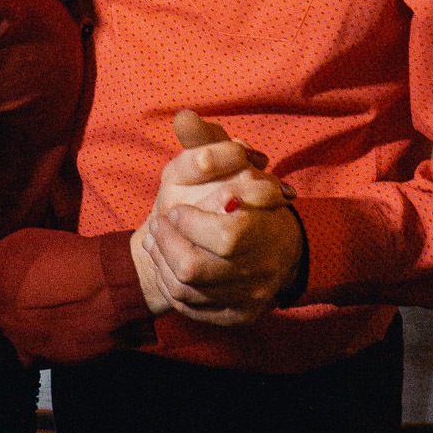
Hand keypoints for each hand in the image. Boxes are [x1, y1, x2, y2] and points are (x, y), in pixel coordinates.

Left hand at [132, 112, 302, 323]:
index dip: (190, 226)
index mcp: (263, 226)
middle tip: (160, 228)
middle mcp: (262, 268)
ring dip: (161, 267)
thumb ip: (205, 139)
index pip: (224, 237)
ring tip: (156, 244)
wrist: (275, 245)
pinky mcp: (241, 317)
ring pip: (188, 293)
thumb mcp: (226, 162)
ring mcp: (250, 297)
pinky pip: (195, 311)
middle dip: (166, 248)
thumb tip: (182, 115)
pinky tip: (168, 270)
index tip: (175, 211)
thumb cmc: (243, 193)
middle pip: (194, 270)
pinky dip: (174, 292)